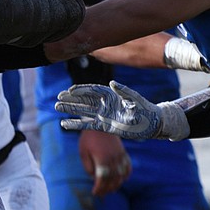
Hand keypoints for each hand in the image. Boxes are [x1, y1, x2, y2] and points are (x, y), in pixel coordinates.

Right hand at [57, 80, 188, 140]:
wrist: (153, 124)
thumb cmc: (146, 110)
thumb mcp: (136, 100)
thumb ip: (124, 91)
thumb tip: (112, 83)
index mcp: (113, 96)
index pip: (93, 91)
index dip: (81, 90)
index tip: (69, 91)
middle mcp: (106, 104)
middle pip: (85, 99)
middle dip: (71, 98)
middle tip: (58, 97)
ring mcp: (104, 115)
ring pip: (83, 111)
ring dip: (71, 109)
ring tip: (56, 107)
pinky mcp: (104, 126)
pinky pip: (87, 124)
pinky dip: (76, 124)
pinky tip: (64, 123)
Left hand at [78, 129, 131, 196]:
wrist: (101, 123)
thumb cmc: (89, 138)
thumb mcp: (83, 152)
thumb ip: (88, 166)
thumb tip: (93, 177)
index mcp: (102, 159)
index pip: (102, 178)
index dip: (99, 187)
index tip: (95, 192)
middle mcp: (113, 159)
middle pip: (113, 179)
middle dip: (107, 189)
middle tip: (101, 194)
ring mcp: (120, 156)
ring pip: (121, 175)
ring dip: (116, 184)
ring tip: (110, 190)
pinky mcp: (124, 153)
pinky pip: (128, 167)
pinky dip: (126, 175)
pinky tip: (122, 180)